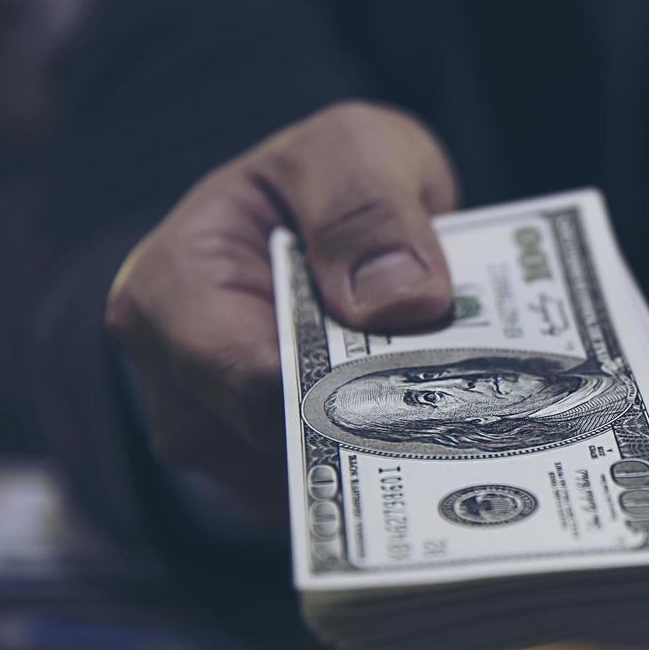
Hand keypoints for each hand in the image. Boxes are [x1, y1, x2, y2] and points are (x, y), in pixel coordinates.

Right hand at [106, 101, 456, 520]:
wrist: (338, 214)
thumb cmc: (330, 178)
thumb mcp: (354, 148)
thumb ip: (367, 206)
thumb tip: (403, 301)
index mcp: (169, 293)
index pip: (250, 382)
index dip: (340, 394)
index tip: (430, 396)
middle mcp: (177, 382)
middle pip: (283, 447)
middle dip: (377, 437)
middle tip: (480, 428)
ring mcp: (218, 439)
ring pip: (314, 488)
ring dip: (393, 465)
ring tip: (478, 433)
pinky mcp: (269, 474)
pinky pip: (332, 501)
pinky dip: (391, 477)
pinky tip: (456, 449)